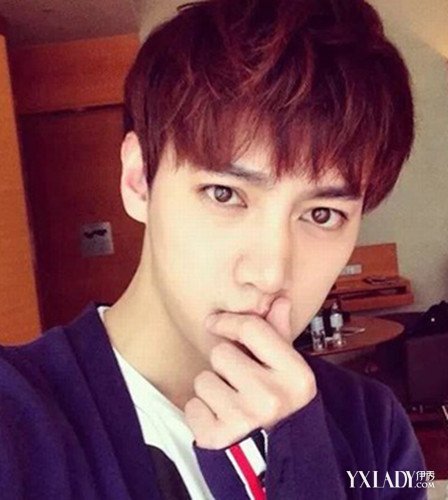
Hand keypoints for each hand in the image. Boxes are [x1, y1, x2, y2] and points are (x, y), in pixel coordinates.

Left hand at [184, 297, 316, 448]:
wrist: (280, 455)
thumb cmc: (280, 402)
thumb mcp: (287, 368)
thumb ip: (279, 333)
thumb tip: (279, 299)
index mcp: (294, 374)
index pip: (251, 328)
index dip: (229, 321)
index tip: (216, 322)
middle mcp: (272, 397)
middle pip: (221, 353)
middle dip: (224, 363)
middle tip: (238, 378)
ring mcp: (246, 420)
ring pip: (203, 379)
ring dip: (211, 387)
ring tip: (230, 400)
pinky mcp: (220, 438)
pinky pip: (192, 407)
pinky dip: (200, 411)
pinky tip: (219, 417)